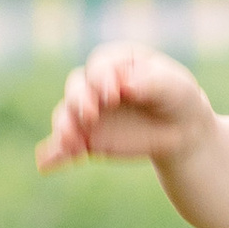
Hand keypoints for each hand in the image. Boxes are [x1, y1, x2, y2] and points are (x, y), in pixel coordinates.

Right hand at [36, 44, 215, 174]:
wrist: (182, 129)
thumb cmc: (178, 97)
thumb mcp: (175, 86)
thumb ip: (152, 82)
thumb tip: (126, 86)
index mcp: (116, 63)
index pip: (100, 66)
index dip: (102, 79)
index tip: (115, 95)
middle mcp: (95, 86)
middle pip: (77, 88)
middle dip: (79, 101)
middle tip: (90, 116)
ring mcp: (88, 112)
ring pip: (67, 116)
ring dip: (64, 128)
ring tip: (70, 143)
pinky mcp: (86, 139)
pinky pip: (64, 147)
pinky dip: (53, 155)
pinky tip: (46, 165)